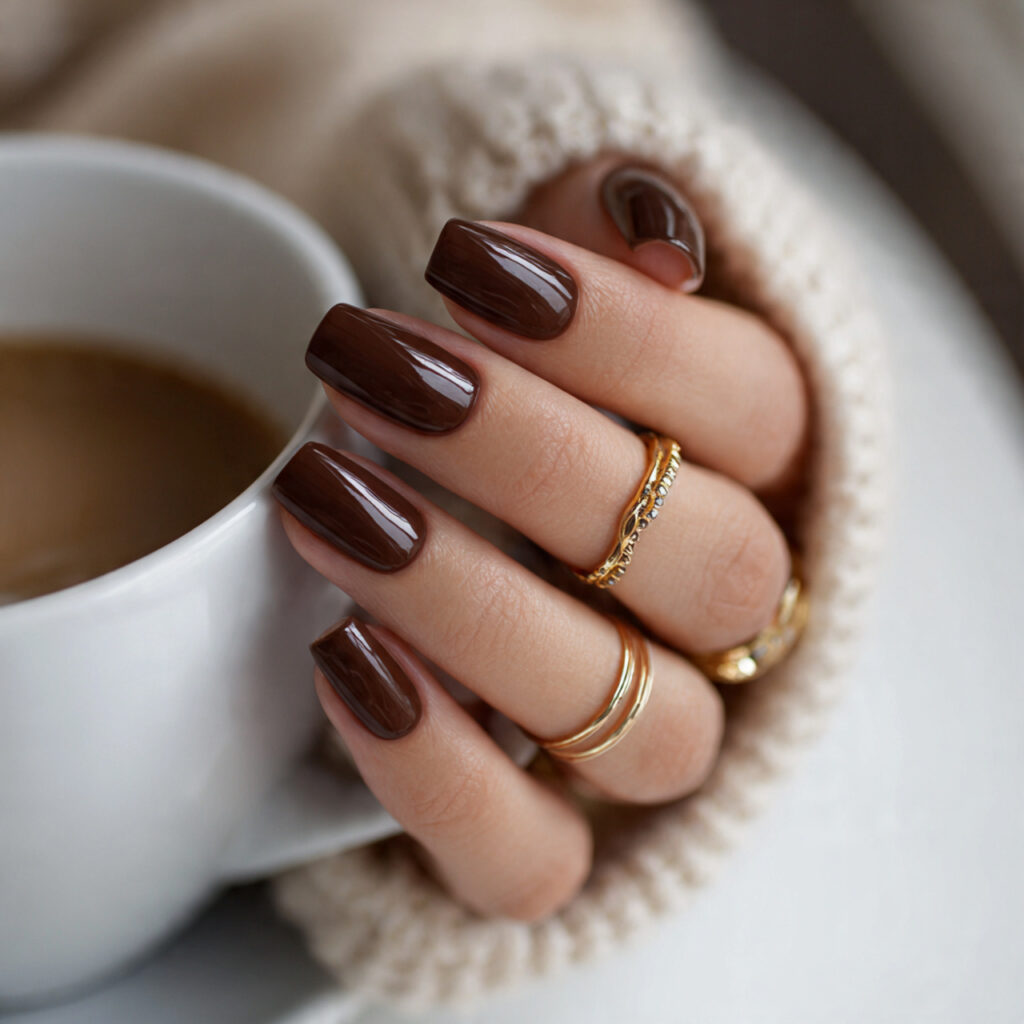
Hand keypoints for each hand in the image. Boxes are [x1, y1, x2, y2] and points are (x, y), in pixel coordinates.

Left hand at [272, 157, 807, 919]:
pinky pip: (531, 861)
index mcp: (762, 470)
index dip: (619, 335)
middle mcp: (728, 618)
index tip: (465, 261)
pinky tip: (340, 655)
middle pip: (708, 564)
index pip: (756, 406)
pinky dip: (440, 777)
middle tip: (369, 362)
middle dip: (528, 456)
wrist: (445, 477)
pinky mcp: (545, 828)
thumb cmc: (499, 357)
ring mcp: (644, 732)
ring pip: (637, 726)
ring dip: (474, 610)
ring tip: (322, 495)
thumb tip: (656, 237)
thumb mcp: (552, 259)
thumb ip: (607, 225)